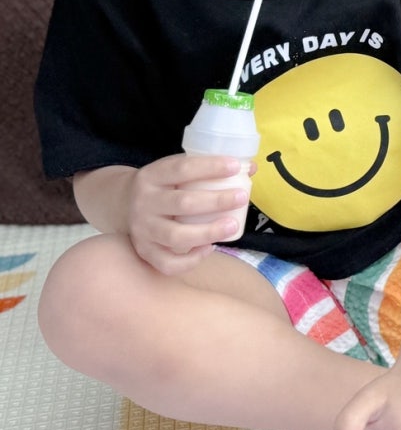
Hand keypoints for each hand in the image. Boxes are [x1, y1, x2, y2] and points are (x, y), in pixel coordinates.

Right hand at [126, 154, 250, 274]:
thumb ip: (207, 170)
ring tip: (233, 225)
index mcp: (152, 176)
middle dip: (216, 201)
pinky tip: (209, 248)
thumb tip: (250, 169)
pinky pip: (168, 263)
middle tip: (242, 197)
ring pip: (176, 236)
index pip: (182, 168)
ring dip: (208, 232)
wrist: (121, 204)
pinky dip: (191, 259)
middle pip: (183, 203)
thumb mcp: (175, 170)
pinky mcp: (143, 252)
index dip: (210, 167)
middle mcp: (144, 202)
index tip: (235, 166)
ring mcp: (142, 230)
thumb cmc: (162, 186)